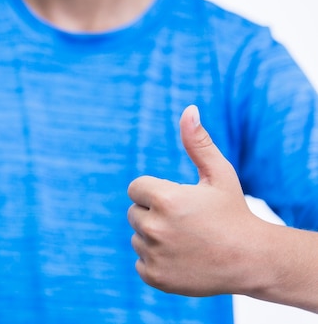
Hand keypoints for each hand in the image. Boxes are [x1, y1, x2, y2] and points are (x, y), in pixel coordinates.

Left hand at [127, 105, 263, 295]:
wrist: (252, 260)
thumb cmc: (233, 212)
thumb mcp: (219, 174)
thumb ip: (198, 142)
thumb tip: (189, 109)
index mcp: (165, 199)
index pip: (135, 188)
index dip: (156, 192)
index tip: (178, 200)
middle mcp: (155, 227)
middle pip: (134, 212)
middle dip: (154, 213)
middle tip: (185, 222)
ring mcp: (154, 254)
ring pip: (137, 237)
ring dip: (154, 237)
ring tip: (186, 240)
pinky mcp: (154, 276)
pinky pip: (140, 261)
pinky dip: (155, 260)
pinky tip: (181, 258)